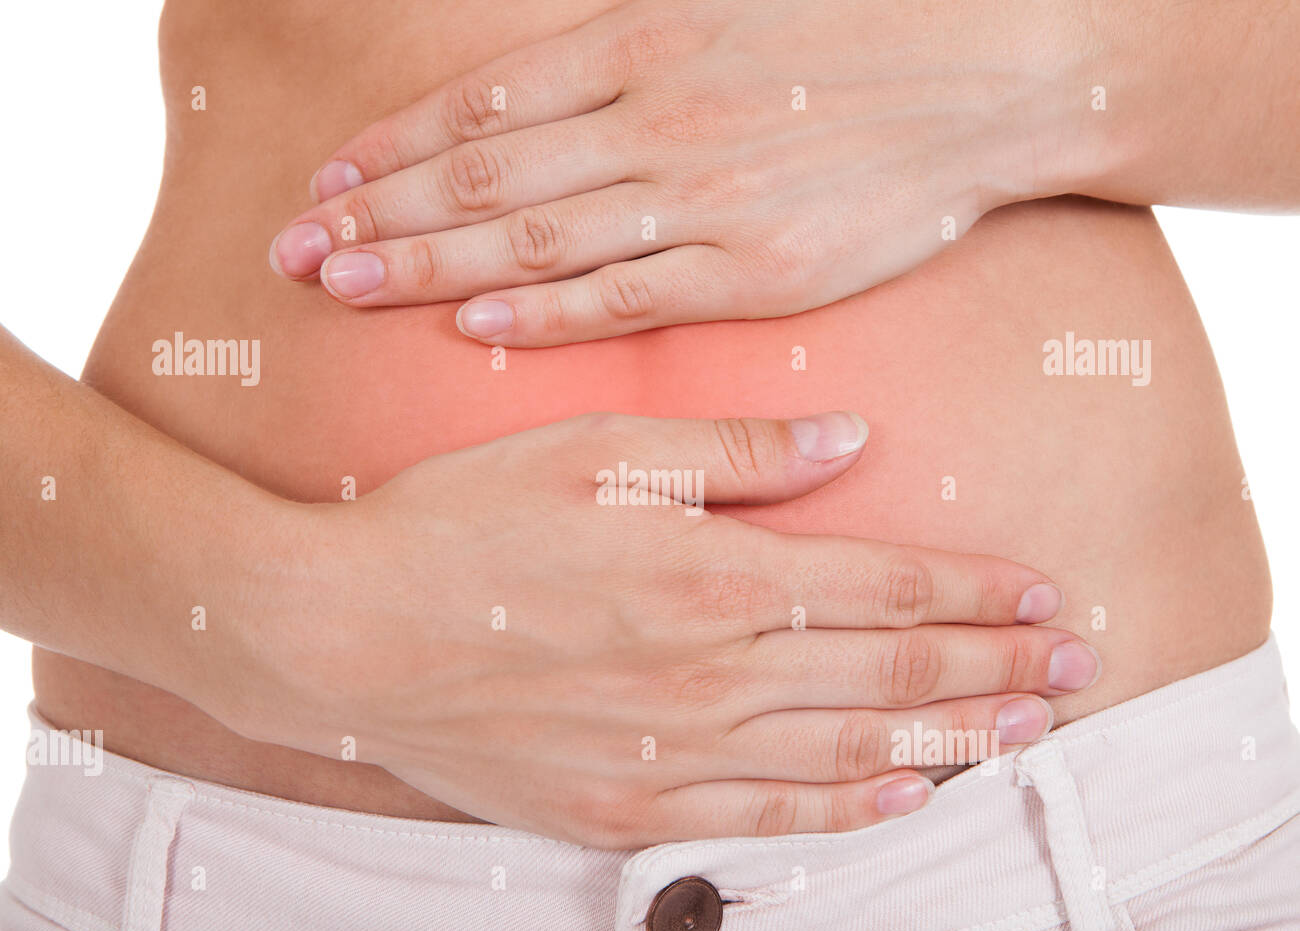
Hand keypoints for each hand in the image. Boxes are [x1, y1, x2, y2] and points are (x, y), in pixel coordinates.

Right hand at [225, 411, 1097, 847]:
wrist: (341, 633)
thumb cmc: (458, 524)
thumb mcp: (590, 449)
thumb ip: (732, 452)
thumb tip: (848, 439)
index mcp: (709, 573)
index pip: (882, 587)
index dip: (975, 592)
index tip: (1044, 592)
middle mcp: (708, 672)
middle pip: (888, 675)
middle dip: (994, 667)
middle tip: (1075, 667)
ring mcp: (669, 752)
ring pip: (846, 754)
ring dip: (948, 740)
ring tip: (1026, 733)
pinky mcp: (622, 807)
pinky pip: (762, 821)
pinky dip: (844, 812)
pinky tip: (901, 799)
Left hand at [269, 0, 1093, 345]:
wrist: (1000, 69)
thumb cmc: (866, 34)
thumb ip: (632, 36)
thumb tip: (556, 71)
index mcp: (643, 40)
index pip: (481, 101)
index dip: (392, 146)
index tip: (324, 182)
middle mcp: (653, 113)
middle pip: (481, 171)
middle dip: (375, 214)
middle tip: (294, 254)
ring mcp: (701, 192)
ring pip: (530, 235)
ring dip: (426, 265)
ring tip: (345, 289)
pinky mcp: (753, 264)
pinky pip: (623, 295)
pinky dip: (541, 313)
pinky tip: (472, 328)